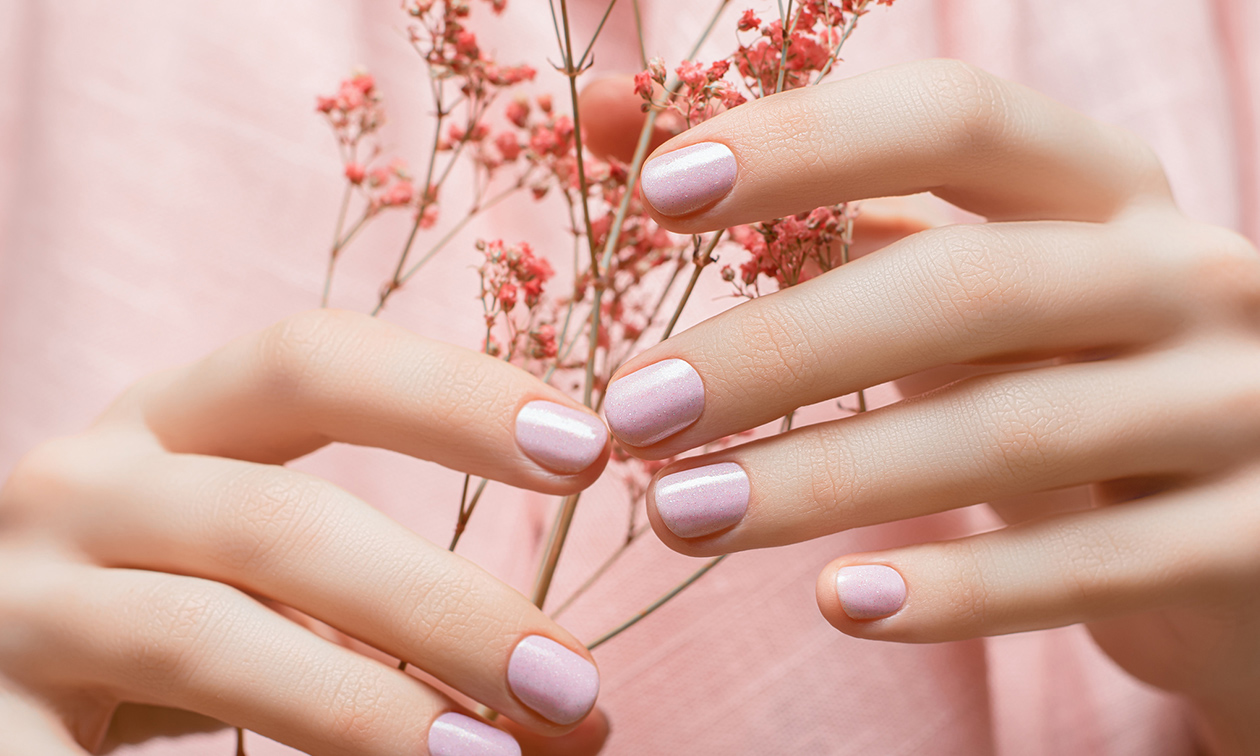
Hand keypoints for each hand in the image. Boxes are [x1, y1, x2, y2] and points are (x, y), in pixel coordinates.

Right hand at [0, 309, 610, 755]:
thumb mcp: (259, 581)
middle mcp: (81, 486)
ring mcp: (20, 602)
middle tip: (573, 682)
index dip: (452, 394)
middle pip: (281, 518)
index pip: (313, 361)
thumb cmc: (157, 615)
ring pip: (212, 636)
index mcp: (167, 422)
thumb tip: (570, 715)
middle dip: (442, 603)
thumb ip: (385, 619)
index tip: (589, 448)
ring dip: (372, 706)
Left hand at [604, 60, 1259, 753]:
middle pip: (967, 285)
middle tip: (633, 413)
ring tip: (681, 516)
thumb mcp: (965, 283)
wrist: (1245, 530)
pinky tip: (837, 605)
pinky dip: (954, 591)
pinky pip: (1090, 565)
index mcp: (1102, 188)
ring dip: (825, 480)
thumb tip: (614, 116)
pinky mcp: (1250, 537)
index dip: (807, 142)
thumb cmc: (1066, 380)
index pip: (955, 120)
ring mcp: (1236, 404)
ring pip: (1013, 432)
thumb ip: (817, 207)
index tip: (658, 193)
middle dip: (780, 349)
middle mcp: (1184, 273)